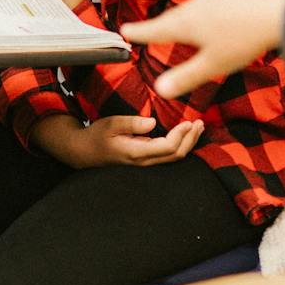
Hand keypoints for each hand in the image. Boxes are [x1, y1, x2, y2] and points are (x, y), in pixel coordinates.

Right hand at [32, 114, 204, 168]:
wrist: (84, 152)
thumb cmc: (96, 136)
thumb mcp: (110, 124)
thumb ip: (131, 123)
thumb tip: (152, 122)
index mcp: (136, 152)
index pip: (167, 147)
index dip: (181, 135)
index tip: (189, 120)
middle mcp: (144, 162)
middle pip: (176, 155)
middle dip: (190, 138)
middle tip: (200, 122)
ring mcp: (146, 164)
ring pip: (174, 158)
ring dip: (189, 142)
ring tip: (198, 127)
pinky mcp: (146, 161)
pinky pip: (169, 156)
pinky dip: (181, 145)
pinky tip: (186, 135)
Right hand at [122, 0, 284, 97]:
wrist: (277, 14)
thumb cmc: (243, 41)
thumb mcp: (212, 66)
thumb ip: (185, 77)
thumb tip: (160, 89)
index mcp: (186, 24)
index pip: (155, 30)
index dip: (139, 32)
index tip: (124, 31)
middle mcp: (196, 6)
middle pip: (172, 18)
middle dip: (160, 25)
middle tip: (147, 30)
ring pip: (193, 6)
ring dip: (185, 13)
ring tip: (178, 17)